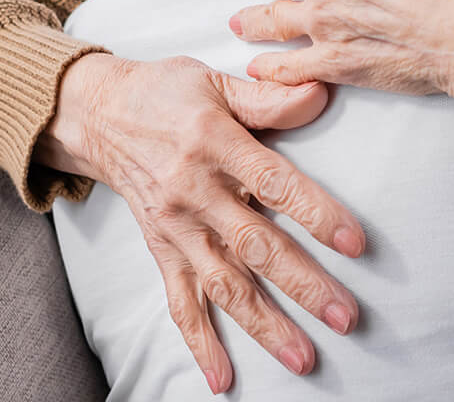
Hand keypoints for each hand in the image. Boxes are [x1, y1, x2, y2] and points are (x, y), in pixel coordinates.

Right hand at [42, 53, 364, 393]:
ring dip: (265, 325)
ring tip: (304, 358)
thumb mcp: (215, 81)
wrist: (98, 114)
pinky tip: (224, 379)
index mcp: (214, 143)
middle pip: (254, 246)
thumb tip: (322, 91)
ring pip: (224, 285)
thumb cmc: (165, 93)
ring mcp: (176, 227)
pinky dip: (200, 344)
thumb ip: (269, 97)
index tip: (355, 243)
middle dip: (302, 285)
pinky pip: (179, 303)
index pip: (273, 183)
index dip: (315, 213)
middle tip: (344, 316)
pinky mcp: (161, 250)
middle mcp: (194, 192)